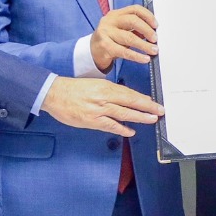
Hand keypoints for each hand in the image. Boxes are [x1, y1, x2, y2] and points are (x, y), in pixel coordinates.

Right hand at [41, 77, 162, 136]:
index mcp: (106, 86)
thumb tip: (128, 99)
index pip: (129, 93)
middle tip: (160, 111)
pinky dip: (121, 129)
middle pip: (130, 102)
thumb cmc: (75, 89)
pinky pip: (110, 126)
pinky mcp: (91, 121)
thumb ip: (110, 92)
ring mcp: (98, 110)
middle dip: (147, 108)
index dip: (144, 99)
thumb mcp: (95, 84)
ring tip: (151, 120)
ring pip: (123, 114)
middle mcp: (104, 97)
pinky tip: (130, 131)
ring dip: (139, 118)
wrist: (55, 94)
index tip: (155, 103)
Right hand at [90, 4, 158, 72]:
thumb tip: (152, 33)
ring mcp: (106, 33)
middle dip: (147, 30)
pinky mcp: (105, 46)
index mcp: (116, 14)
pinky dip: (137, 56)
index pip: (134, 9)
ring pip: (129, 38)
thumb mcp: (121, 29)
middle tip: (155, 39)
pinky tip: (144, 58)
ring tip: (153, 50)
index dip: (147, 16)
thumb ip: (134, 28)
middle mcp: (110, 21)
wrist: (92, 51)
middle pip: (132, 21)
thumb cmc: (109, 39)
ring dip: (144, 45)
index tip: (156, 25)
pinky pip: (124, 52)